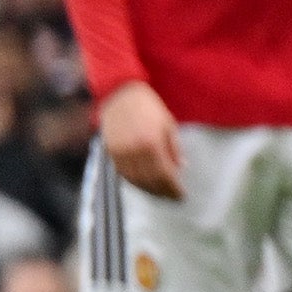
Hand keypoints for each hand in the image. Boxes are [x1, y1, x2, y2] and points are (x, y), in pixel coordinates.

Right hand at [98, 82, 182, 199]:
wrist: (119, 94)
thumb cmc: (148, 106)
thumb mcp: (168, 123)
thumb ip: (174, 147)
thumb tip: (181, 167)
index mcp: (151, 143)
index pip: (164, 174)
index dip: (173, 188)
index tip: (181, 195)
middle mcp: (134, 151)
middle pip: (149, 180)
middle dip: (162, 192)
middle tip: (172, 198)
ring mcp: (120, 153)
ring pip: (135, 180)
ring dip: (149, 190)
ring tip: (160, 194)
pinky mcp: (110, 152)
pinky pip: (123, 174)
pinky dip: (134, 183)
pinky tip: (144, 185)